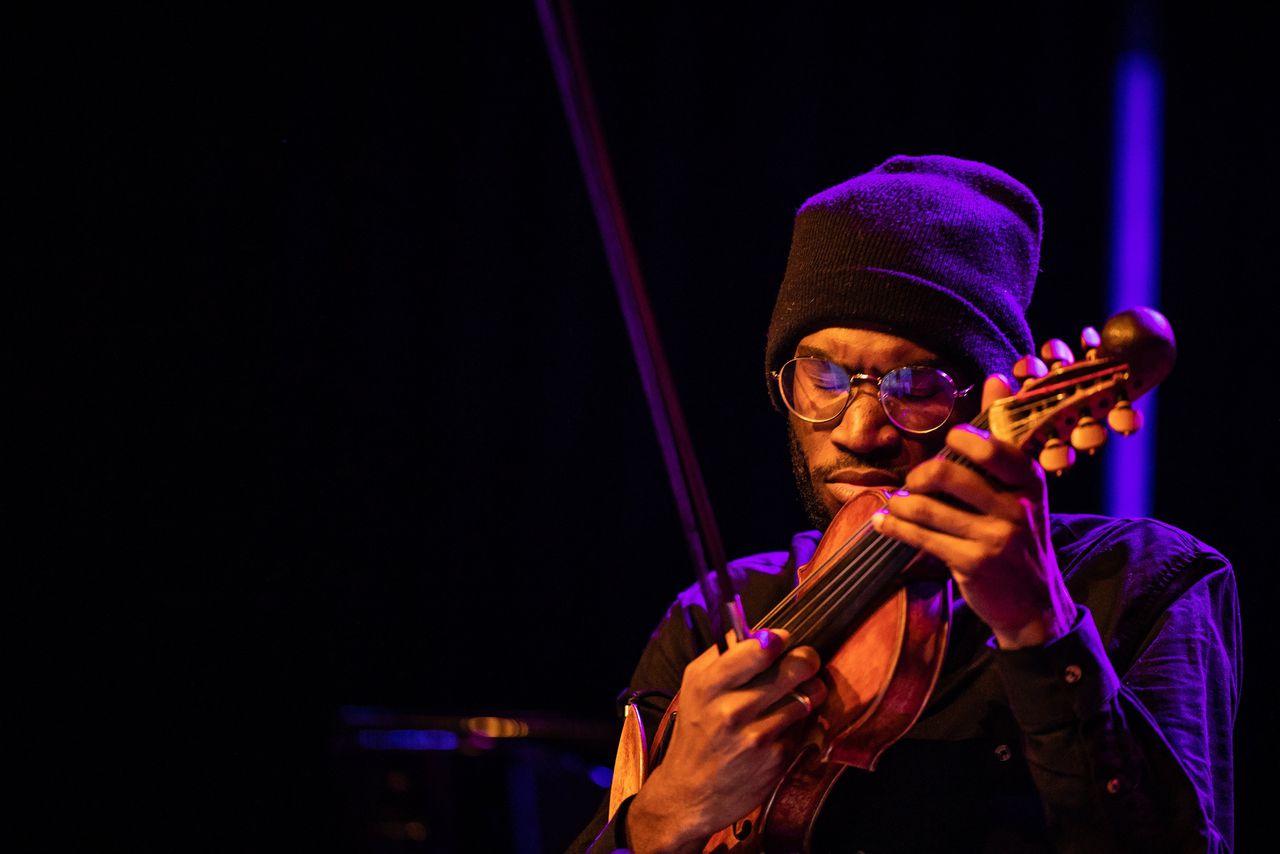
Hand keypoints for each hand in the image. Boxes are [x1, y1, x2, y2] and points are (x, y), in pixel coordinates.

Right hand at [626, 629, 825, 852]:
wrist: (690, 794)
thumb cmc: (697, 732)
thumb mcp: (695, 687)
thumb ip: (724, 656)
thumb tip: (761, 631)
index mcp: (708, 685)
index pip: (758, 648)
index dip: (779, 639)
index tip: (783, 640)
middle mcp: (731, 710)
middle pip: (795, 667)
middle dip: (806, 660)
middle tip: (804, 663)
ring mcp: (757, 737)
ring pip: (808, 696)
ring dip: (809, 692)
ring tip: (797, 694)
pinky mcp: (776, 759)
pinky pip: (806, 725)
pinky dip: (802, 721)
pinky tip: (786, 724)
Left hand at [871, 375, 1076, 648]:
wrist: (1036, 605)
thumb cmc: (1020, 537)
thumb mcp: (1022, 490)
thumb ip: (1003, 436)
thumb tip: (996, 378)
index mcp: (1030, 482)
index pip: (991, 447)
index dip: (960, 440)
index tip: (946, 444)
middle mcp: (1017, 507)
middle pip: (949, 475)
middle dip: (920, 476)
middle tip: (914, 484)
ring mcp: (996, 538)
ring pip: (929, 508)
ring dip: (902, 504)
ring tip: (896, 504)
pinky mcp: (974, 564)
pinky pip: (922, 537)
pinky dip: (896, 527)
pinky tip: (884, 522)